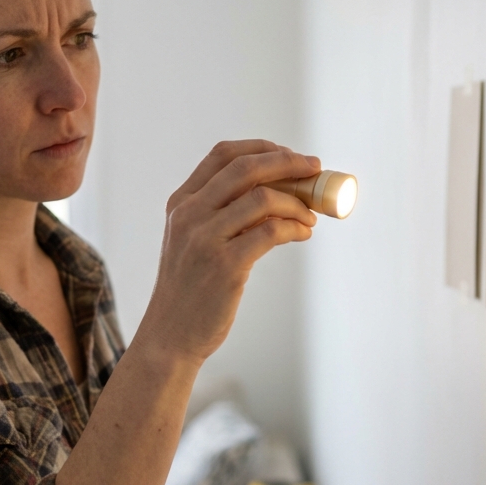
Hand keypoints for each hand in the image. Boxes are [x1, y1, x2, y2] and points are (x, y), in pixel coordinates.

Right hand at [136, 140, 319, 363]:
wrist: (170, 335)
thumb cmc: (190, 290)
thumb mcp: (192, 242)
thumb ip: (221, 215)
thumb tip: (277, 195)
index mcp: (181, 203)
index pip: (224, 155)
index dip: (262, 148)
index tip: (289, 155)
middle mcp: (189, 214)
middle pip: (246, 168)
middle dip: (288, 162)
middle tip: (315, 169)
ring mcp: (205, 239)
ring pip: (263, 198)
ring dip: (297, 202)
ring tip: (310, 216)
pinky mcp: (225, 266)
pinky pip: (271, 232)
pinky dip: (295, 228)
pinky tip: (303, 233)